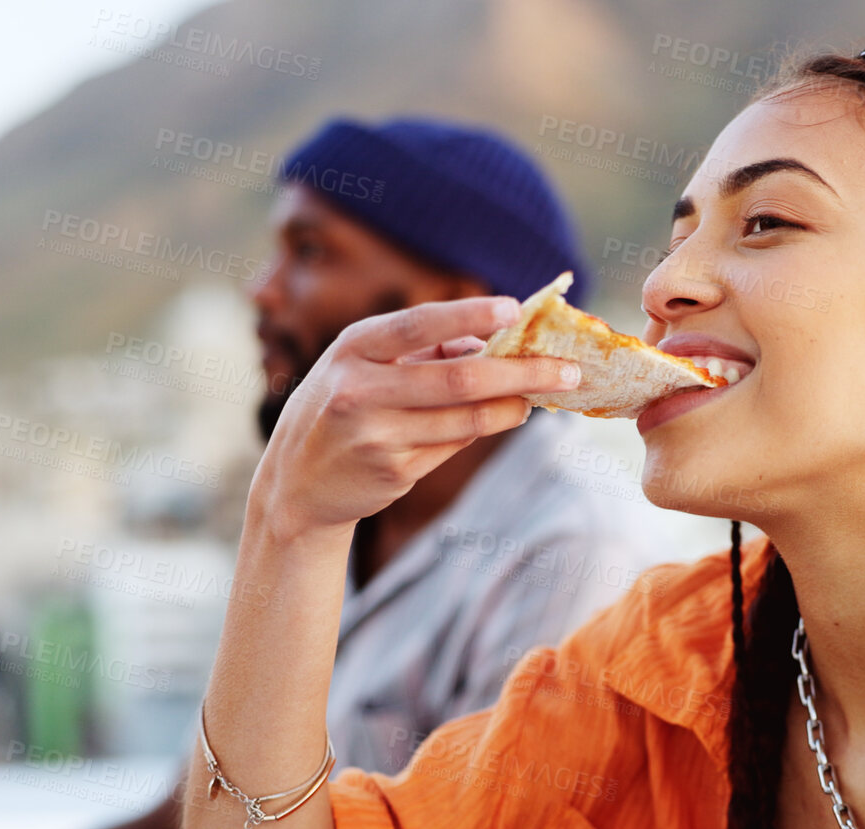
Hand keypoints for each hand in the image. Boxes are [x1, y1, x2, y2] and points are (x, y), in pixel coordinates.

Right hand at [249, 295, 578, 539]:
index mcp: (354, 347)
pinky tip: (505, 415)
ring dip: (514, 405)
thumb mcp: (365, 363)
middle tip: (568, 370)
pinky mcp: (393, 472)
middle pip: (459, 379)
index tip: (515, 309)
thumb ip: (423, 348)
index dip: (469, 316)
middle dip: (522, 373)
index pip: (418, 324)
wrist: (296, 482)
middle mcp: (360, 389)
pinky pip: (454, 446)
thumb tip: (493, 340)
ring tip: (541, 394)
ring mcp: (376, 435)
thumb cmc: (344, 404)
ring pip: (467, 419)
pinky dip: (487, 427)